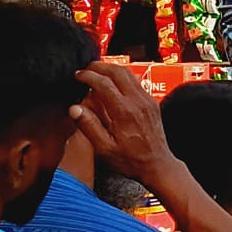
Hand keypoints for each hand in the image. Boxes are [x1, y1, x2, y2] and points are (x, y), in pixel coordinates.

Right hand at [69, 62, 185, 193]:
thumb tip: (74, 108)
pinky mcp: (152, 103)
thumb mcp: (104, 148)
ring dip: (111, 69)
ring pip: (129, 74)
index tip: (77, 76)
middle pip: (118, 72)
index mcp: (124, 112)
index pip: (103, 83)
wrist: (157, 165)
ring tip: (96, 72)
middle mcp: (138, 102)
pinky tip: (112, 83)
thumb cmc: (131, 160)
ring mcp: (147, 101)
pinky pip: (136, 82)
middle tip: (86, 69)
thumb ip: (89, 126)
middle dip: (99, 66)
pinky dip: (122, 77)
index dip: (88, 76)